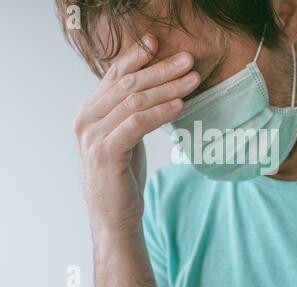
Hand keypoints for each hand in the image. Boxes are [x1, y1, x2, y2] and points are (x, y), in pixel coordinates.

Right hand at [74, 36, 200, 234]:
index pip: (115, 75)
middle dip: (161, 69)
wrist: (113, 214)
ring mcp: (92, 135)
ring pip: (134, 101)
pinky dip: (160, 112)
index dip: (136, 57)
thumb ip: (130, 111)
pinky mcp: (105, 152)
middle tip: (188, 60)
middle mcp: (86, 118)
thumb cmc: (123, 174)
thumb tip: (156, 87)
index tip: (159, 44)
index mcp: (90, 111)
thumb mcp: (125, 136)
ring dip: (167, 88)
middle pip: (128, 84)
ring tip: (192, 80)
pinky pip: (137, 123)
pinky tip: (180, 105)